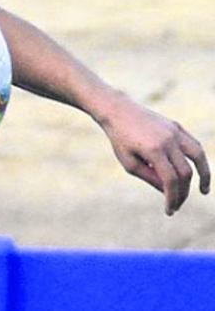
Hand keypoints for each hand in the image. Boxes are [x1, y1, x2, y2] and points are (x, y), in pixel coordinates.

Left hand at [95, 92, 209, 214]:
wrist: (117, 110)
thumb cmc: (120, 138)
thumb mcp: (129, 162)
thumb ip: (150, 178)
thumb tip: (168, 192)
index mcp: (153, 150)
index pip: (170, 180)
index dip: (172, 197)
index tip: (170, 210)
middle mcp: (168, 140)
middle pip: (185, 172)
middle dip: (183, 191)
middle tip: (177, 204)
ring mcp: (175, 131)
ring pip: (198, 156)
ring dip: (204, 175)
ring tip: (203, 190)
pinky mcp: (177, 126)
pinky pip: (193, 144)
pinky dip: (198, 159)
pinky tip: (197, 171)